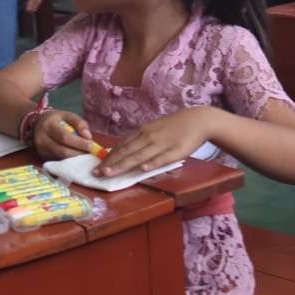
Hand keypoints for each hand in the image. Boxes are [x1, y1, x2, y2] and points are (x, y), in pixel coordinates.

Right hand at [32, 110, 95, 160]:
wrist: (36, 123)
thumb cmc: (55, 119)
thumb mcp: (67, 115)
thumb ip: (79, 123)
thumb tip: (88, 136)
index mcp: (49, 125)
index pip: (64, 137)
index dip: (78, 142)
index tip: (90, 144)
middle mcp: (42, 139)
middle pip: (62, 150)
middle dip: (78, 153)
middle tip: (90, 152)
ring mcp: (41, 149)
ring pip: (60, 158)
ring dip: (75, 158)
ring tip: (84, 154)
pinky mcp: (42, 156)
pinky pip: (58, 160)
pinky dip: (69, 160)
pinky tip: (76, 156)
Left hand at [98, 108, 212, 177]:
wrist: (198, 120)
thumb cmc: (175, 127)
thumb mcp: (154, 129)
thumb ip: (140, 140)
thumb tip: (123, 151)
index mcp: (143, 132)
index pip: (122, 146)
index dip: (108, 157)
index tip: (96, 166)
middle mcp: (148, 137)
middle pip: (126, 152)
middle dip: (110, 164)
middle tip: (96, 173)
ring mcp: (161, 144)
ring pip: (138, 156)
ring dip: (122, 165)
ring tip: (109, 173)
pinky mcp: (175, 151)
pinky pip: (161, 158)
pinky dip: (150, 164)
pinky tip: (141, 170)